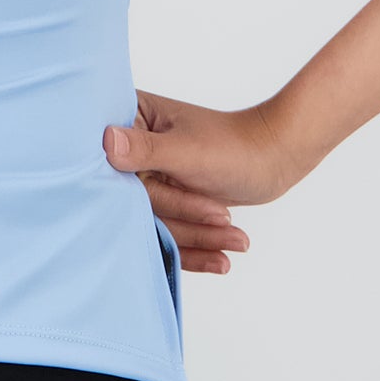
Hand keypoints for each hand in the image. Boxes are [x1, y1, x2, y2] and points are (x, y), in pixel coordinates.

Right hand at [101, 93, 301, 274]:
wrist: (274, 157)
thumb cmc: (236, 145)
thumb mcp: (188, 149)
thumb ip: (146, 149)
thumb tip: (105, 141)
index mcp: (130, 119)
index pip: (109, 163)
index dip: (126, 189)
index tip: (160, 198)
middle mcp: (131, 149)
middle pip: (136, 199)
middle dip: (183, 217)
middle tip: (221, 218)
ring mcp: (147, 177)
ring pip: (157, 221)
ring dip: (198, 237)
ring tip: (237, 240)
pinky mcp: (165, 201)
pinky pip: (170, 233)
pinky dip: (197, 250)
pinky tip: (222, 261)